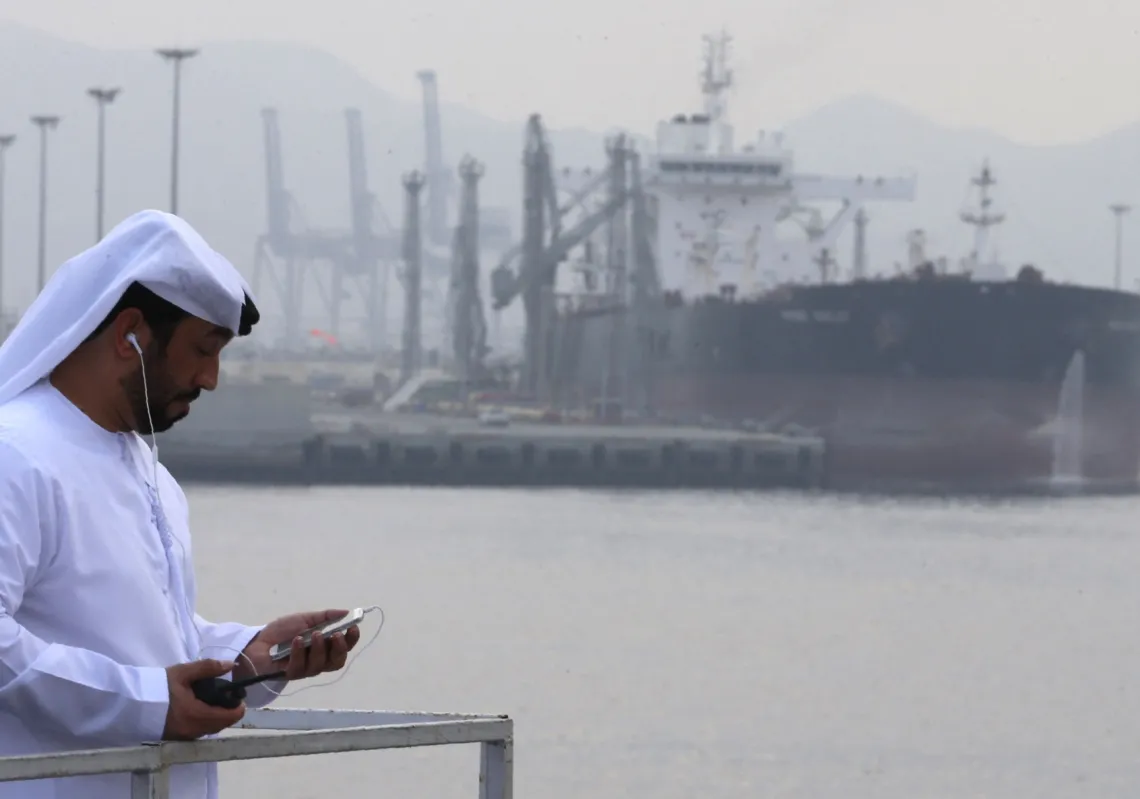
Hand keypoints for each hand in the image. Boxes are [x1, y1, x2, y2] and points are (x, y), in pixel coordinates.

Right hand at [163, 659, 245, 740]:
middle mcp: (193, 730)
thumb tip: (230, 664)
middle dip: (228, 713)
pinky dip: (204, 723)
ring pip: (209, 730)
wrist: (131, 704)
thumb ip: (208, 667)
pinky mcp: (175, 739)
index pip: (229, 717)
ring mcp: (184, 737)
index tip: (238, 697)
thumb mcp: (183, 672)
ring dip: (216, 719)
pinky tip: (198, 710)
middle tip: (226, 697)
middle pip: (221, 725)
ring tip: (213, 702)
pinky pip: (197, 733)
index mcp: (198, 715)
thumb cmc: (158, 687)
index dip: (238, 707)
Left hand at [235, 609, 359, 681]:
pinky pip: (300, 666)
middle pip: (337, 661)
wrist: (257, 642)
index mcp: (325, 647)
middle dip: (339, 648)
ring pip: (320, 664)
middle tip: (336, 635)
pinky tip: (296, 641)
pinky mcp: (291, 674)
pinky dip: (299, 652)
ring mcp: (305, 669)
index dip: (351, 639)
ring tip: (314, 634)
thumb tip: (346, 612)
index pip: (345, 647)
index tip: (353, 627)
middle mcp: (319, 660)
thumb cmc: (282, 631)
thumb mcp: (305, 619)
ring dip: (319, 648)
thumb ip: (325, 617)